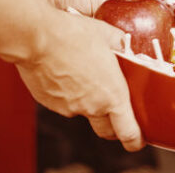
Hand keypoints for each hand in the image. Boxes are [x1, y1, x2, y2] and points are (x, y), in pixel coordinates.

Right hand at [15, 11, 142, 149]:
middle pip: (106, 130)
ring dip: (87, 103)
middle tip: (116, 117)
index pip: (127, 131)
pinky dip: (68, 93)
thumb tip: (123, 42)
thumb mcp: (106, 34)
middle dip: (113, 127)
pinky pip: (64, 102)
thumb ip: (119, 44)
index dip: (135, 140)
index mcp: (112, 94)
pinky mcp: (50, 103)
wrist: (37, 38)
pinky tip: (66, 72)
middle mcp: (92, 106)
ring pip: (83, 112)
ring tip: (84, 76)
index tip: (138, 140)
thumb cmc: (73, 35)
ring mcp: (69, 107)